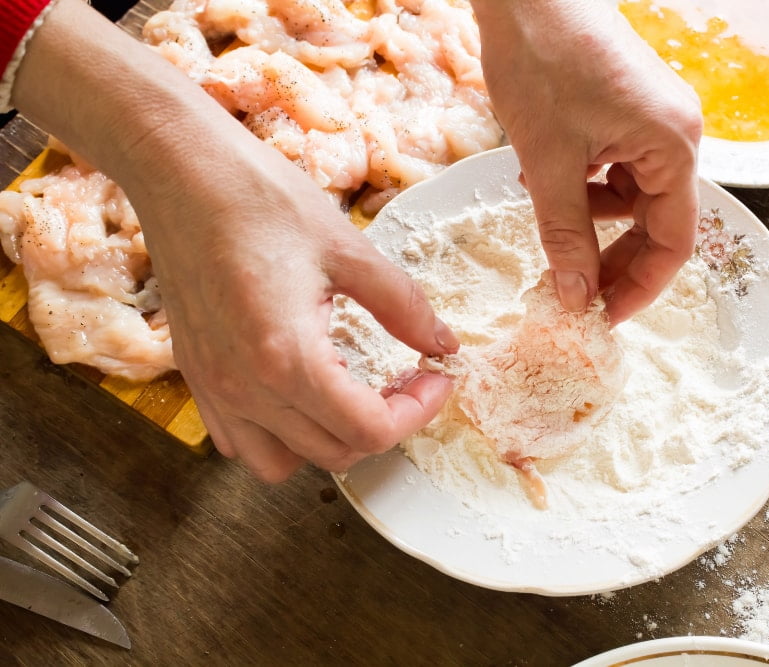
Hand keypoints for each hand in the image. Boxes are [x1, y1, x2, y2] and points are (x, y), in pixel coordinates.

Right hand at [13, 0, 458, 481]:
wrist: (180, 172)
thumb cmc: (259, 199)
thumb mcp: (349, 248)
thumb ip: (403, 307)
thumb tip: (443, 344)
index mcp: (287, 357)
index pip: (369, 430)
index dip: (417, 411)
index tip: (435, 378)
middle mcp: (245, 388)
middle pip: (335, 453)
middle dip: (385, 424)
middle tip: (406, 380)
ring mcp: (214, 389)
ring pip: (283, 463)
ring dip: (330, 440)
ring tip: (355, 395)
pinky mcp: (196, 377)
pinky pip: (240, 441)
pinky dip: (280, 436)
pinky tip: (303, 393)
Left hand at [471, 0, 701, 323]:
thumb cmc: (542, 60)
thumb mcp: (549, 163)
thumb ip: (565, 236)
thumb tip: (577, 298)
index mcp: (673, 147)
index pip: (674, 241)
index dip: (639, 287)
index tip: (603, 317)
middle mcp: (675, 133)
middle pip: (654, 220)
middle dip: (610, 255)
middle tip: (569, 287)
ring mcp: (652, 118)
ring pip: (627, 195)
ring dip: (586, 212)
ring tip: (542, 195)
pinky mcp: (627, 108)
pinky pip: (612, 165)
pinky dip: (580, 180)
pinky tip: (544, 168)